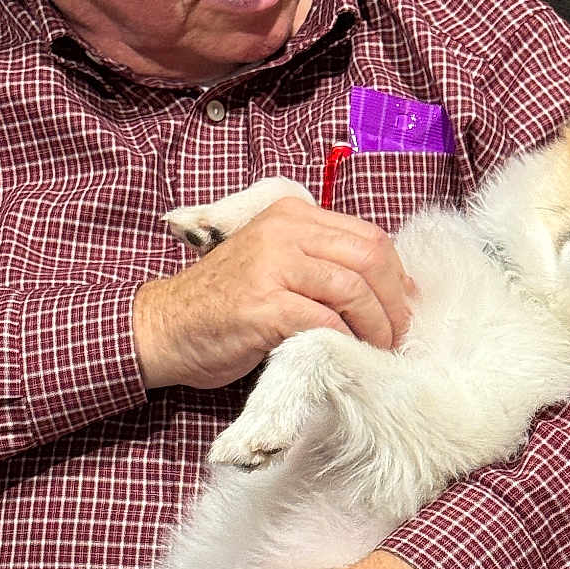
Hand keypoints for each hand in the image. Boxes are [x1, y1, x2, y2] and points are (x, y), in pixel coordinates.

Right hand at [132, 197, 413, 389]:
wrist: (165, 327)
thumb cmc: (225, 304)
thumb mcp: (277, 264)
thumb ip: (323, 264)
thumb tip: (393, 290)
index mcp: (292, 215)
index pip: (369, 236)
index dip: (398, 276)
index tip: (404, 309)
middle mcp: (284, 231)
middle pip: (370, 257)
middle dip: (395, 302)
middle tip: (398, 335)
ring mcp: (272, 265)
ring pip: (352, 288)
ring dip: (376, 325)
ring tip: (378, 349)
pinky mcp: (263, 305)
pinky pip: (324, 320)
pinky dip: (345, 340)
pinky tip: (347, 354)